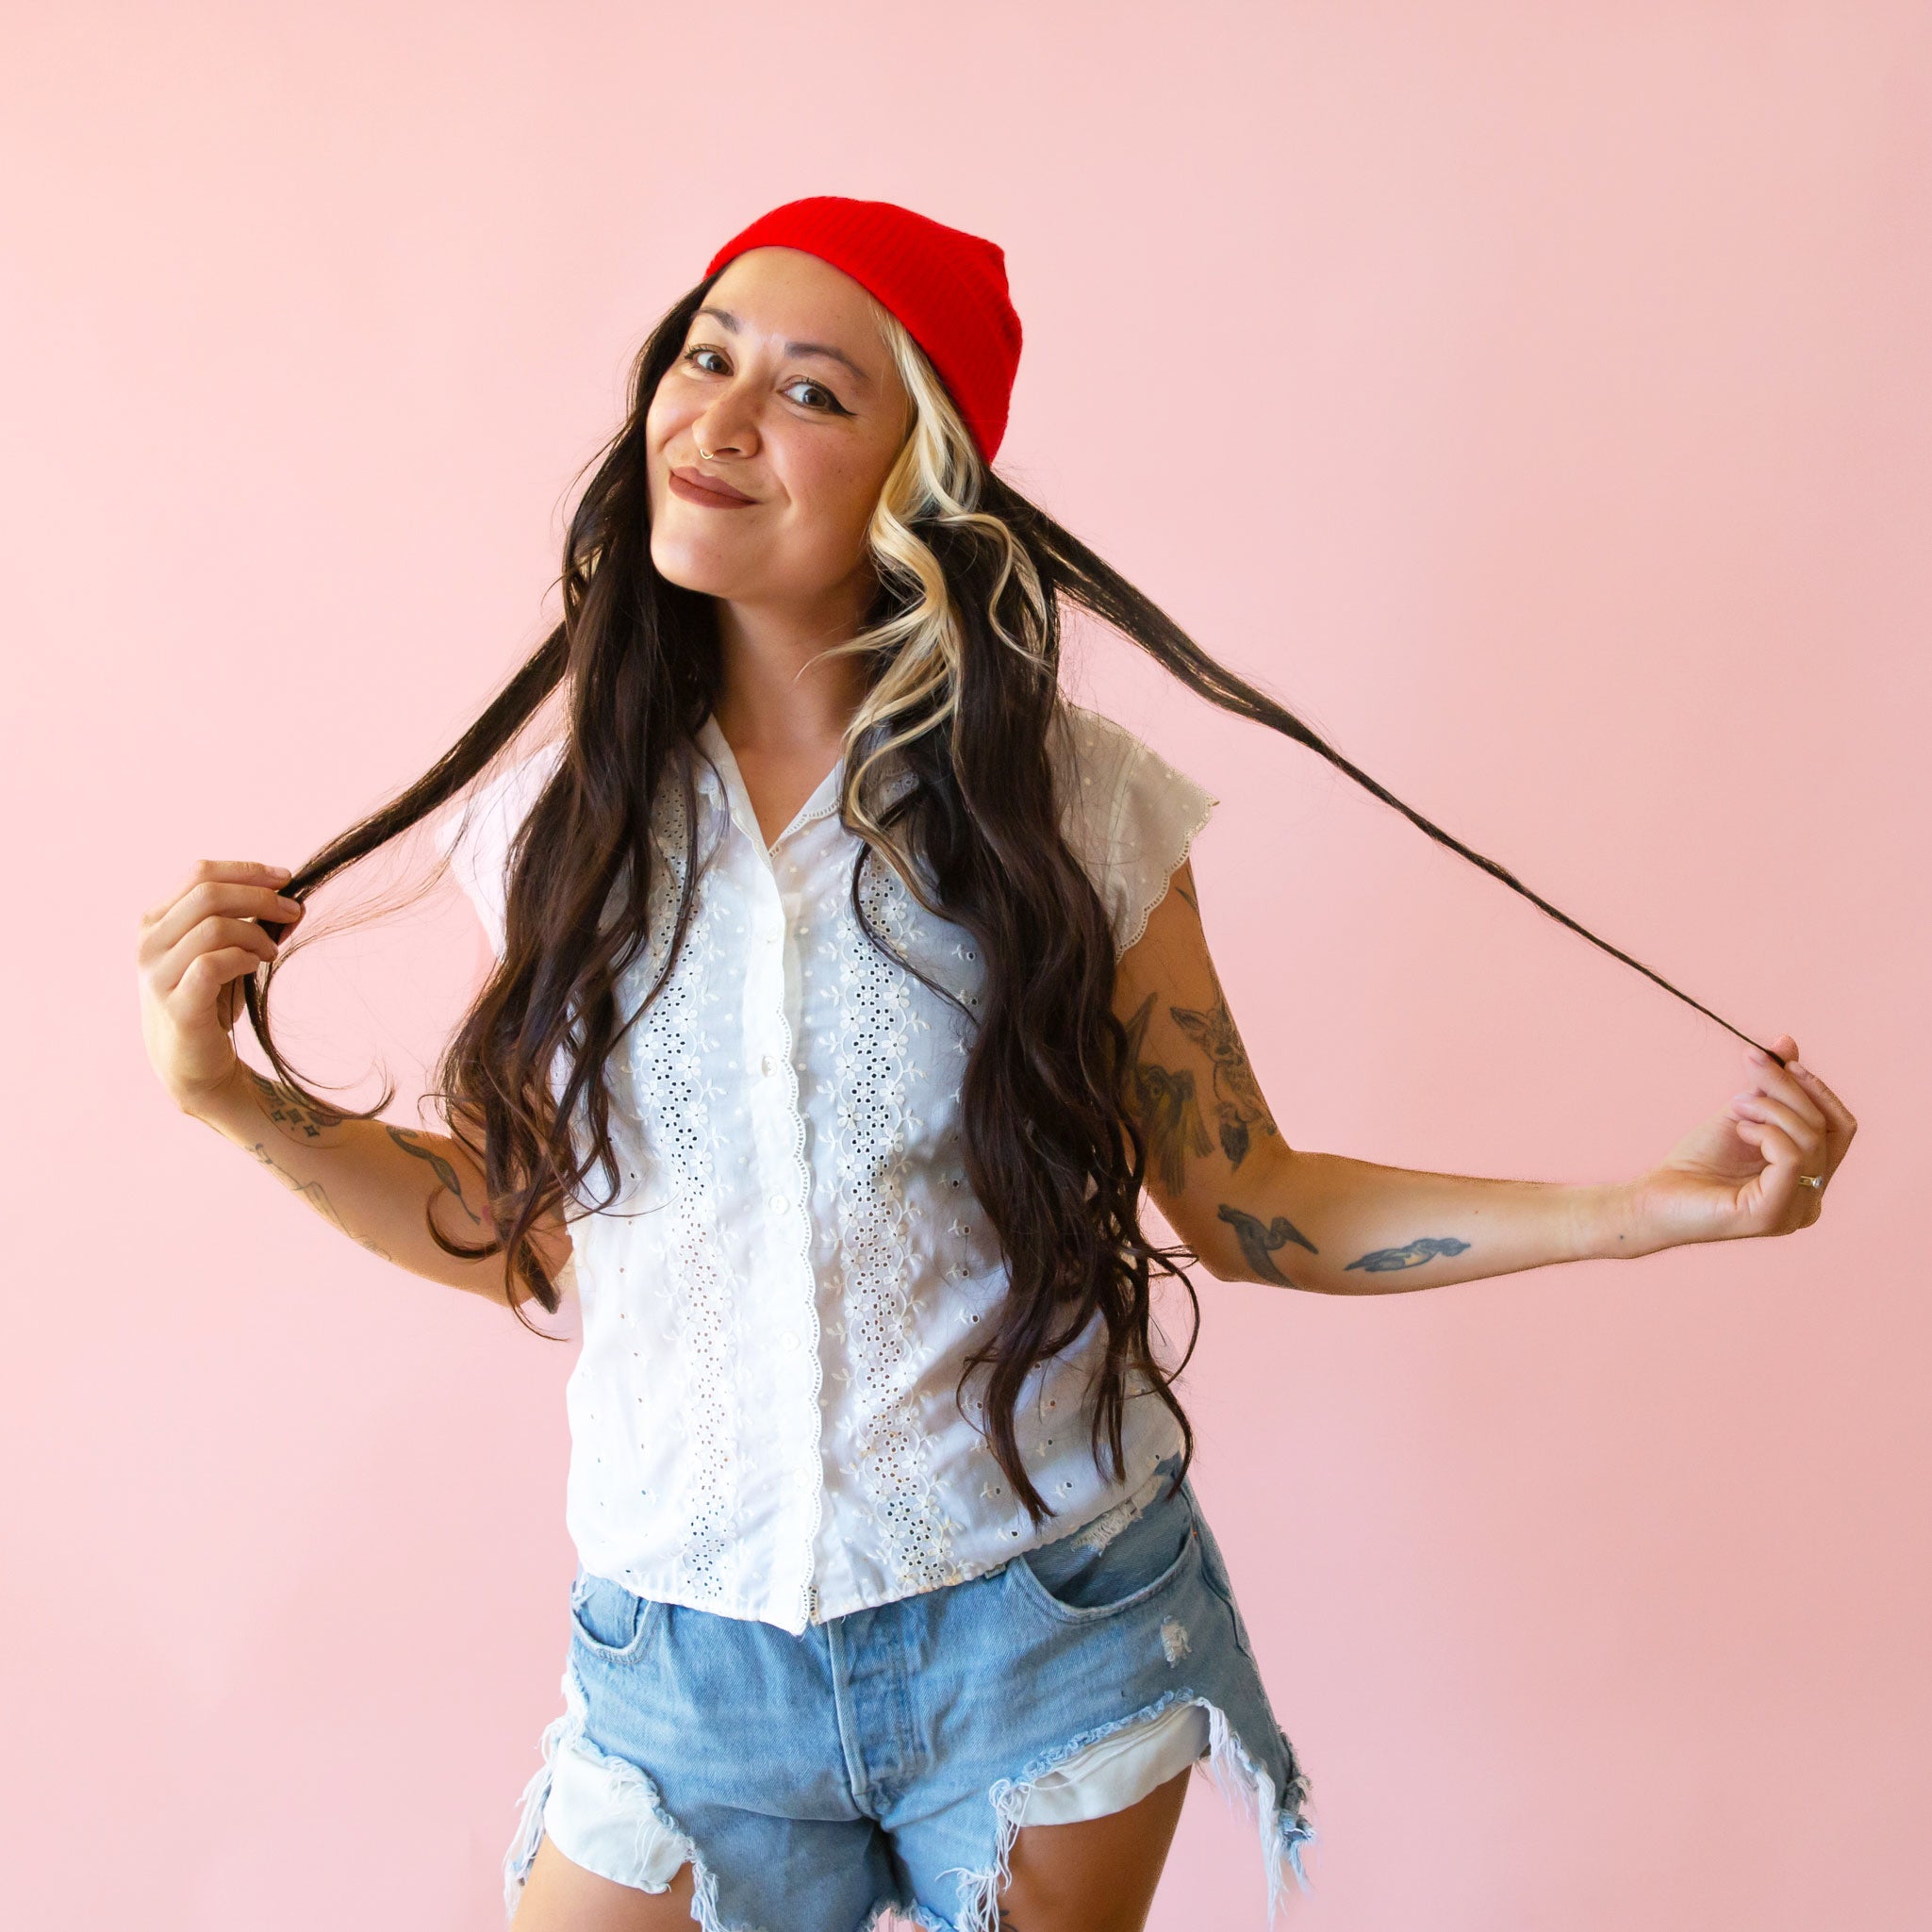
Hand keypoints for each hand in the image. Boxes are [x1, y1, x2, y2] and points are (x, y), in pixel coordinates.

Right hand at [138, 859, 303, 1111]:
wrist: (193, 1062)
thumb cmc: (209, 999)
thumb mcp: (222, 950)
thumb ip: (243, 921)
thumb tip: (290, 899)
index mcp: (155, 921)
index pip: (199, 874)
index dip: (247, 871)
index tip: (286, 877)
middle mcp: (149, 943)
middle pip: (208, 894)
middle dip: (260, 897)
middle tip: (294, 911)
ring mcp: (157, 974)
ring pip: (213, 927)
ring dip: (255, 933)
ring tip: (272, 951)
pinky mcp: (177, 1004)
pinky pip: (213, 964)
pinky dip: (243, 958)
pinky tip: (256, 965)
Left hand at [1625, 1033, 1855, 1248]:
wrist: (1653, 1198)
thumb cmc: (1695, 1161)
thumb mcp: (1740, 1114)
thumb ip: (1768, 1085)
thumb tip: (1785, 1041)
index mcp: (1810, 1179)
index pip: (1839, 1128)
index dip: (1818, 1089)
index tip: (1785, 1059)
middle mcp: (1811, 1201)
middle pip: (1827, 1130)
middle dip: (1790, 1089)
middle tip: (1752, 1065)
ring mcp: (1795, 1212)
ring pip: (1811, 1141)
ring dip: (1771, 1108)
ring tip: (1735, 1105)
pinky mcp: (1772, 1216)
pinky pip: (1791, 1159)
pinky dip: (1766, 1132)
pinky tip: (1739, 1129)